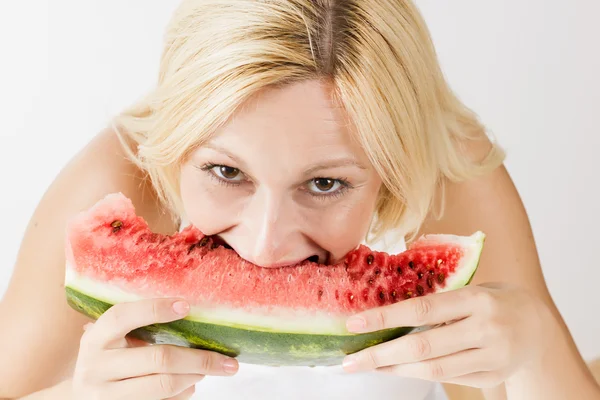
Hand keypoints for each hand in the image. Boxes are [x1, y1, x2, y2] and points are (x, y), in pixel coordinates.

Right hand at [72, 298, 238, 399]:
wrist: (78, 397)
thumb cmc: (108, 358)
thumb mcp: (111, 339)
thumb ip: (137, 326)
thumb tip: (189, 311)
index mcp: (97, 338)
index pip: (124, 316)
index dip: (155, 309)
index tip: (187, 305)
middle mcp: (96, 366)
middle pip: (159, 358)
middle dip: (199, 359)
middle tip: (227, 361)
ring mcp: (104, 396)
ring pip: (163, 386)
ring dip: (193, 377)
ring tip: (206, 371)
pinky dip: (182, 395)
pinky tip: (190, 386)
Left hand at [341, 283, 554, 387]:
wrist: (539, 326)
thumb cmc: (493, 300)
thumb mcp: (471, 289)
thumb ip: (438, 301)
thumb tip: (387, 313)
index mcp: (476, 299)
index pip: (422, 309)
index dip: (385, 317)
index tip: (354, 323)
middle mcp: (485, 329)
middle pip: (423, 346)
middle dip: (381, 355)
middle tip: (350, 361)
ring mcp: (491, 357)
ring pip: (432, 369)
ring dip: (394, 370)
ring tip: (366, 366)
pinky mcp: (492, 376)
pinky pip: (447, 377)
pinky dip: (416, 374)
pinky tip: (395, 369)